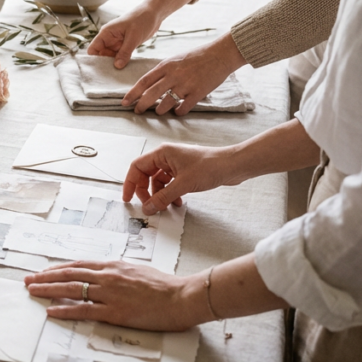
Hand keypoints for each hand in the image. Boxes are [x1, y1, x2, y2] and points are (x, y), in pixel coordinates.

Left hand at [24, 260, 206, 330]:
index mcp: (112, 266)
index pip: (78, 265)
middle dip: (45, 277)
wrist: (181, 297)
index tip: (43, 272)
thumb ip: (118, 273)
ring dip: (48, 290)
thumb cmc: (164, 286)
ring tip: (32, 291)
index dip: (57, 268)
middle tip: (28, 280)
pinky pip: (84, 309)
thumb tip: (104, 274)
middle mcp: (107, 276)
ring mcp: (109, 294)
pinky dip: (65, 309)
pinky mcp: (114, 311)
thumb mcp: (137, 271)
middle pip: (69, 274)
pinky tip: (52, 310)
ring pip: (71, 289)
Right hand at [87, 6, 161, 67]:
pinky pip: (120, 56)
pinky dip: (122, 62)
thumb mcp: (133, 37)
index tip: (99, 71)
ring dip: (114, 64)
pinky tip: (125, 69)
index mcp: (106, 33)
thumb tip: (116, 66)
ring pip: (110, 57)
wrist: (154, 13)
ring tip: (119, 74)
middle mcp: (109, 38)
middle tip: (111, 75)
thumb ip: (124, 52)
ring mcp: (117, 42)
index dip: (94, 59)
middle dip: (105, 64)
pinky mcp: (125, 45)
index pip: (93, 49)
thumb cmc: (142, 19)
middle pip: (101, 55)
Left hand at [121, 34, 244, 114]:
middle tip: (137, 111)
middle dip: (141, 105)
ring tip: (158, 111)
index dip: (132, 93)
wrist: (220, 54)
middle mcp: (173, 75)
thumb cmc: (196, 56)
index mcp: (166, 66)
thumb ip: (162, 71)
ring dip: (160, 110)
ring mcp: (186, 85)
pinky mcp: (198, 93)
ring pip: (166, 103)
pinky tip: (177, 111)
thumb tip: (149, 84)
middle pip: (151, 94)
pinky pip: (184, 107)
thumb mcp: (175, 59)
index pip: (144, 81)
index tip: (125, 101)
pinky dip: (178, 112)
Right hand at [122, 142, 241, 213]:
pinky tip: (177, 203)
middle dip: (146, 192)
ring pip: (158, 182)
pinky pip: (170, 184)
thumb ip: (163, 197)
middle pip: (146, 176)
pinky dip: (170, 194)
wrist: (233, 166)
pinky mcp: (184, 172)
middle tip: (148, 206)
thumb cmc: (210, 166)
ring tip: (165, 206)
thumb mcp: (183, 185)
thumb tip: (148, 208)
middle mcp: (166, 157)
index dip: (131, 183)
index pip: (137, 167)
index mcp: (162, 153)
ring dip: (160, 195)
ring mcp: (175, 165)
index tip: (128, 198)